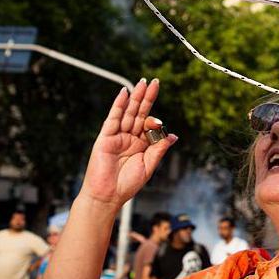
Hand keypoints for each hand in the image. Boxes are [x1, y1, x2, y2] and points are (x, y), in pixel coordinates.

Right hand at [79, 79, 175, 210]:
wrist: (108, 196)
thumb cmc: (127, 185)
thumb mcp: (149, 166)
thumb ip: (159, 148)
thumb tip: (173, 135)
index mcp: (140, 144)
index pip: (149, 125)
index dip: (155, 121)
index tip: (160, 124)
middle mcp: (129, 137)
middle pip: (139, 113)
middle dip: (146, 97)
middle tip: (154, 82)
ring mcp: (117, 136)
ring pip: (128, 112)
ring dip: (135, 97)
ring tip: (142, 82)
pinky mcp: (106, 137)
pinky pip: (113, 118)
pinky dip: (119, 105)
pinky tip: (124, 93)